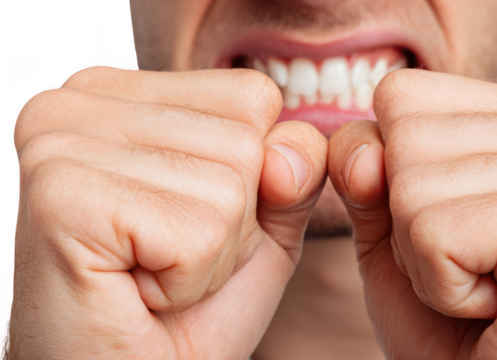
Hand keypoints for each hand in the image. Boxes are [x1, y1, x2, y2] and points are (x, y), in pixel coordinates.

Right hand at [10, 66, 326, 358]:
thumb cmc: (183, 308)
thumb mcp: (260, 229)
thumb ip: (294, 172)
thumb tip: (292, 150)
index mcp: (123, 93)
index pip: (253, 97)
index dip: (253, 180)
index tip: (188, 222)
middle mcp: (82, 99)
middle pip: (245, 140)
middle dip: (232, 224)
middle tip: (165, 259)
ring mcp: (62, 139)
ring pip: (228, 186)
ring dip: (210, 256)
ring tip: (147, 274)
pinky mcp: (61, 192)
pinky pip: (197, 231)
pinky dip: (186, 282)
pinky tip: (133, 290)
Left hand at [328, 70, 496, 358]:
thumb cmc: (458, 319)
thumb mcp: (394, 230)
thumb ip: (366, 172)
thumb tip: (362, 149)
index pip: (402, 95)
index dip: (394, 178)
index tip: (457, 230)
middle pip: (403, 133)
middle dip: (410, 221)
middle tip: (474, 266)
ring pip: (410, 184)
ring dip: (425, 258)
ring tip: (488, 284)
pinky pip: (433, 233)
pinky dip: (443, 286)